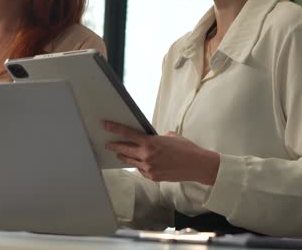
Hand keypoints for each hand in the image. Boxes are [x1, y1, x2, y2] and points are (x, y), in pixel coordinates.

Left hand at [102, 121, 219, 184]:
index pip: (127, 134)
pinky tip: (137, 162)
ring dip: (124, 156)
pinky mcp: (153, 177)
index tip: (104, 125)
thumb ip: (159, 138)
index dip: (114, 128)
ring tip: (119, 153)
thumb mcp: (171, 137)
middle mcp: (146, 156)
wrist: (197, 165)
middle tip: (108, 143)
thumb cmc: (186, 149)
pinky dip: (138, 165)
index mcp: (150, 142)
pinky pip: (140, 170)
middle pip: (124, 149)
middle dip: (114, 145)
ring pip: (130, 161)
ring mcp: (149, 168)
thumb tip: (155, 139)